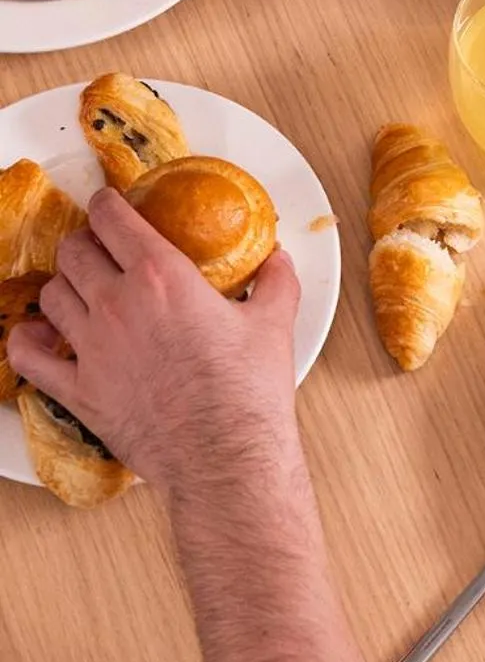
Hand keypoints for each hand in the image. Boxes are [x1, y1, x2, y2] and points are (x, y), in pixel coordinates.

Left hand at [7, 190, 300, 499]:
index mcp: (161, 276)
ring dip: (64, 285)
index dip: (106, 204)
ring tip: (80, 290)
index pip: (112, 218)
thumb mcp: (273, 324)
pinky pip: (28, 357)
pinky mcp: (78, 390)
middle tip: (100, 249)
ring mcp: (91, 347)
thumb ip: (275, 283)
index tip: (110, 205)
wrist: (225, 457)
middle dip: (85, 242)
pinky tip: (40, 338)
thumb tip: (279, 260)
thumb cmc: (248, 394)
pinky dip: (28, 342)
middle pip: (74, 251)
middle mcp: (117, 303)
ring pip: (51, 294)